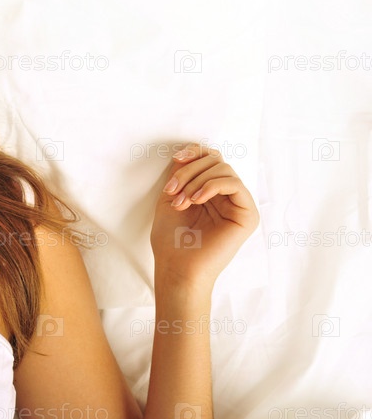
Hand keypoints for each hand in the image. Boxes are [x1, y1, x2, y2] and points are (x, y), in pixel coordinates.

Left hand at [150, 143, 259, 290]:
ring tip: (181, 201)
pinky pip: (235, 184)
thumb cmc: (171, 240)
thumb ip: (182, 173)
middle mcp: (227, 197)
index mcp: (210, 192)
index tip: (175, 159)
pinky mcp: (247, 215)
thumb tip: (191, 151)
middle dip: (189, 171)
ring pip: (224, 169)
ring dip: (196, 180)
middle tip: (172, 191)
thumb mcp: (171, 197)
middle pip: (215, 161)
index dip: (194, 153)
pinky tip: (196, 200)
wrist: (177, 268)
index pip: (209, 158)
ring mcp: (239, 205)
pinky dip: (212, 186)